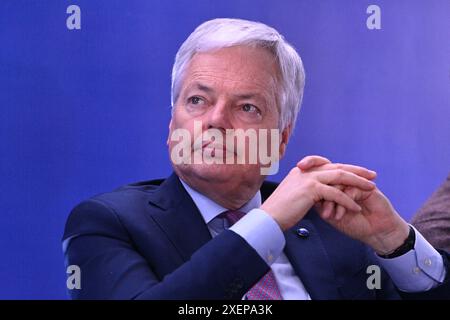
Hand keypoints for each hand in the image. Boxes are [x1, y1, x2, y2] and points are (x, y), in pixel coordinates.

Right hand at [261, 158, 375, 230]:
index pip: (328, 164)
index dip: (345, 167)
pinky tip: (356, 207)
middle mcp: (306, 171)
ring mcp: (308, 178)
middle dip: (357, 171)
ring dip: (358, 182)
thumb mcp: (295, 196)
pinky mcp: (310, 189)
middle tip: (372, 175)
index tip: (358, 172)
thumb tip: (317, 195)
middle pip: (337, 167)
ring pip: (339, 177)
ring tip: (371, 188)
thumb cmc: (280, 211)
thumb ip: (306, 191)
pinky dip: (347, 200)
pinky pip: (335, 193)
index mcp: (302, 171)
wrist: (269, 218)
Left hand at [297, 156, 409, 254]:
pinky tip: (340, 215)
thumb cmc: (352, 224)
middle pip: (329, 171)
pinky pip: (351, 191)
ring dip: (331, 200)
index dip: (310, 164)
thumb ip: (318, 203)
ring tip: (327, 215)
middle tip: (307, 189)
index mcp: (334, 183)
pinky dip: (343, 203)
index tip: (298, 168)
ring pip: (339, 184)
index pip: (320, 169)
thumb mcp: (330, 214)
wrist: (374, 233)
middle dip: (318, 180)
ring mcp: (356, 183)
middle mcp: (344, 181)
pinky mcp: (367, 188)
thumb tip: (303, 195)